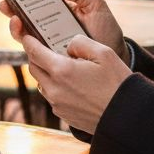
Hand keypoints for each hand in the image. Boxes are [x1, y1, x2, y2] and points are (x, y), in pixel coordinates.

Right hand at [0, 0, 124, 59]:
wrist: (115, 53)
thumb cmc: (105, 27)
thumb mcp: (95, 4)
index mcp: (55, 12)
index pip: (33, 3)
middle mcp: (47, 28)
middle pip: (23, 20)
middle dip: (11, 11)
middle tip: (6, 6)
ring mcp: (48, 45)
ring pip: (24, 38)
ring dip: (16, 29)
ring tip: (17, 22)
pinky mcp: (52, 61)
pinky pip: (36, 55)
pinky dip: (29, 49)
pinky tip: (28, 41)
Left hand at [16, 33, 130, 134]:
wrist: (126, 117)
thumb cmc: (118, 84)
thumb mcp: (103, 53)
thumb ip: (80, 43)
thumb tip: (67, 46)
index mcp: (62, 70)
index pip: (34, 52)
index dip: (29, 41)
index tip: (27, 36)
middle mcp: (54, 89)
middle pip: (33, 68)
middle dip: (36, 56)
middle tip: (46, 48)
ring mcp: (57, 104)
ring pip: (42, 83)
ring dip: (46, 73)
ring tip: (62, 67)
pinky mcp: (63, 115)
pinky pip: (52, 96)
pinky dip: (56, 87)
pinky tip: (73, 84)